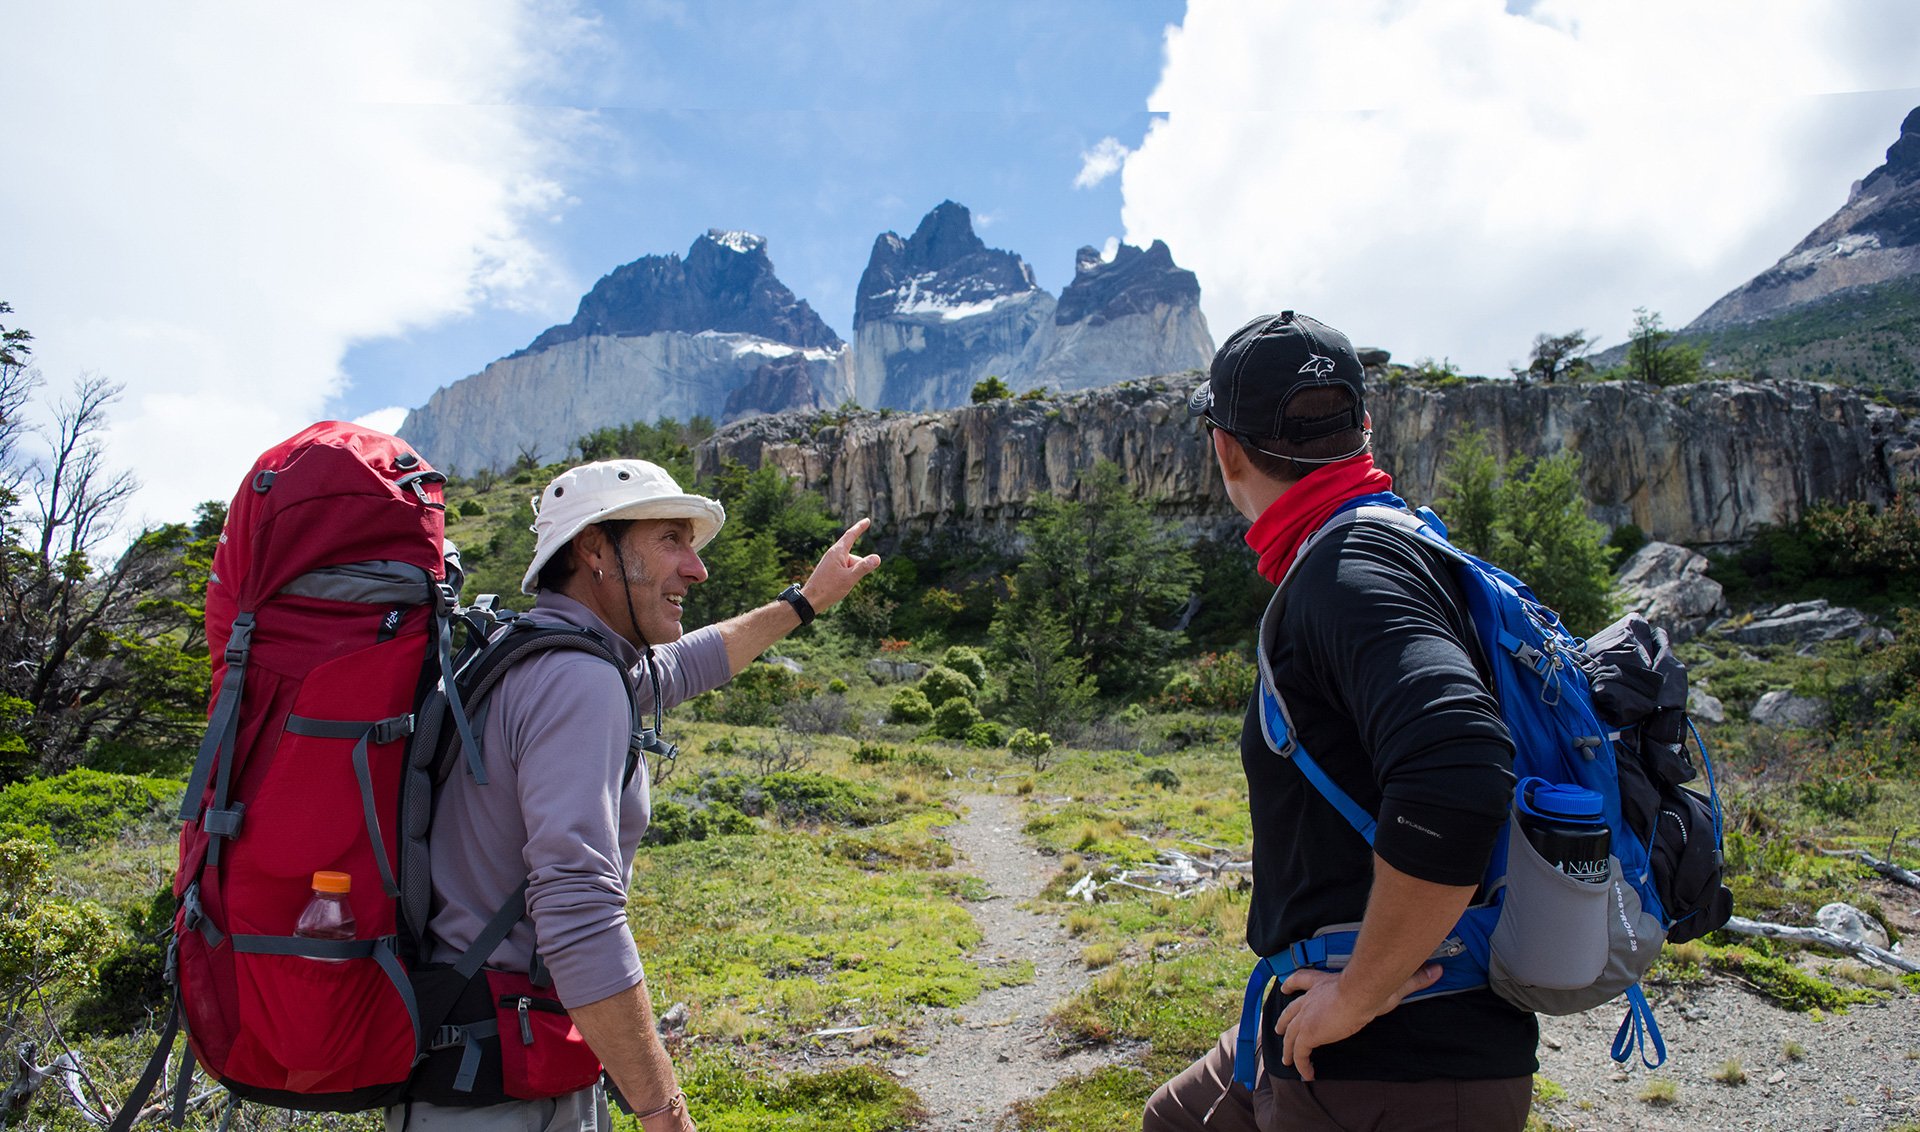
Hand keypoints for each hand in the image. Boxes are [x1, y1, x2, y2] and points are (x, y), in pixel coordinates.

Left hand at [800, 518, 881, 613]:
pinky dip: (846, 577)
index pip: (851, 535)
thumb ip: (864, 567)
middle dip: (857, 568)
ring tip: (839, 585)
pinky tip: (837, 586)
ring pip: (850, 566)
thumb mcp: (850, 578)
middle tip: (846, 581)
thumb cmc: (829, 589)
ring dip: (851, 575)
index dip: (860, 527)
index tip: (867, 520)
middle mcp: (833, 554)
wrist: (810, 600)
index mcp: (837, 552)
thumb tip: (877, 558)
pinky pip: (844, 570)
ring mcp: (830, 562)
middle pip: (854, 557)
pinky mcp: (829, 570)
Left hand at [1274, 963, 1440, 1081]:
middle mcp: (1310, 999)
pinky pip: (1299, 1053)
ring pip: (1289, 1033)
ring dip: (1287, 1045)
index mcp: (1324, 982)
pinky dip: (1300, 1063)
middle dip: (1283, 1019)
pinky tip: (1306, 1074)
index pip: (1302, 979)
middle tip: (1278, 1027)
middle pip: (1290, 1009)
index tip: (1285, 988)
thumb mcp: (1391, 983)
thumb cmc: (1374, 985)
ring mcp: (1306, 1017)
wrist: (1360, 992)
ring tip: (1286, 1058)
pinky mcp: (1307, 1035)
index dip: (1292, 984)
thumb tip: (1437, 971)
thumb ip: (1413, 979)